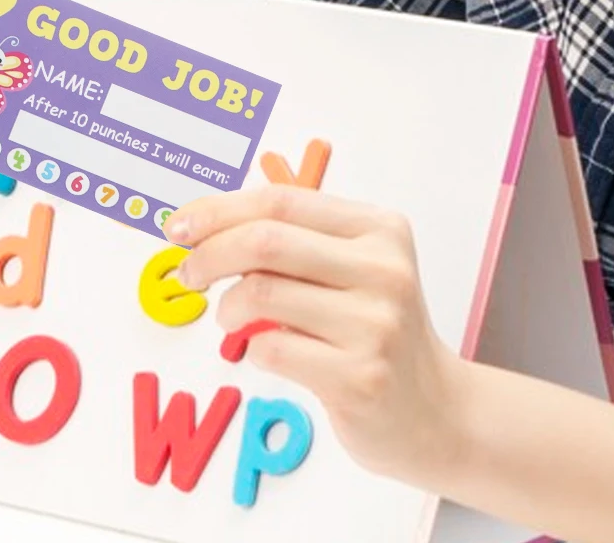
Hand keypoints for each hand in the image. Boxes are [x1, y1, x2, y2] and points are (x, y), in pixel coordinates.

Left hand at [166, 187, 464, 485]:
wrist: (432, 411)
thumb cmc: (377, 331)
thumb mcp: (354, 268)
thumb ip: (297, 240)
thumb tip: (209, 225)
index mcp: (379, 228)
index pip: (281, 201)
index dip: (220, 209)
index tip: (181, 225)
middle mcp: (383, 269)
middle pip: (266, 241)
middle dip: (210, 252)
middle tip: (188, 271)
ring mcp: (375, 324)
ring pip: (261, 293)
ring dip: (227, 306)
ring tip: (230, 317)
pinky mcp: (359, 377)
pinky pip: (271, 349)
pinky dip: (250, 347)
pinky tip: (265, 349)